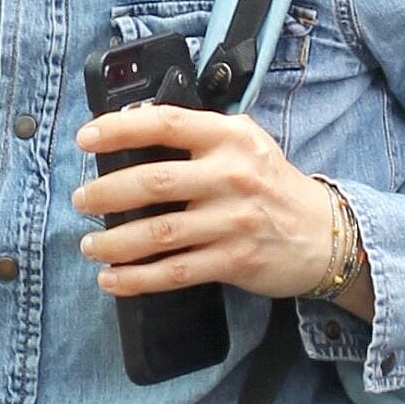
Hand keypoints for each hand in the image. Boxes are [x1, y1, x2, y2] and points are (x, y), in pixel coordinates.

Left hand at [74, 103, 348, 301]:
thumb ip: (197, 133)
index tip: (85, 139)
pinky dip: (137, 279)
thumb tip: (131, 125)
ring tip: (90, 245)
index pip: (166, 123)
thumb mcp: (244, 143)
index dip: (119, 129)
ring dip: (114, 242)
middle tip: (81, 201)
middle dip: (105, 193)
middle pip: (153, 182)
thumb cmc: (270, 185)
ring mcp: (234, 220)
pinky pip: (175, 272)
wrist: (324, 234)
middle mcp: (232, 176)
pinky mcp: (235, 260)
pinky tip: (113, 280)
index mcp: (230, 137)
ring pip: (158, 233)